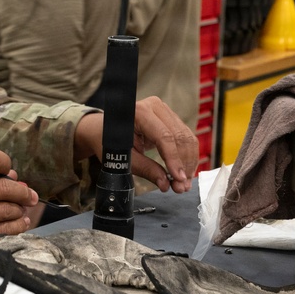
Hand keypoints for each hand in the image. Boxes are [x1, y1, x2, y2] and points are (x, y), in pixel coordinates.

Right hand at [0, 148, 37, 288]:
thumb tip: (9, 174)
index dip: (5, 162)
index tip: (8, 168)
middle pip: (2, 185)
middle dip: (20, 189)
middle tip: (28, 192)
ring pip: (5, 209)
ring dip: (20, 207)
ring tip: (25, 206)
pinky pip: (1, 230)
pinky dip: (16, 225)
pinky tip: (21, 222)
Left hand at [74, 98, 197, 193]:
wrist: (105, 128)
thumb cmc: (111, 141)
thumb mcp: (124, 157)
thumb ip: (145, 169)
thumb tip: (165, 184)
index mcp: (139, 112)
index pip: (164, 136)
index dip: (174, 159)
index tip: (178, 178)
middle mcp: (155, 107)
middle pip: (179, 137)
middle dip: (183, 164)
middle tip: (182, 186)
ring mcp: (164, 111)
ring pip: (187, 137)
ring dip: (189, 162)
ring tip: (183, 183)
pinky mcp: (171, 118)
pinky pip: (186, 137)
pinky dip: (188, 156)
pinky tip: (185, 172)